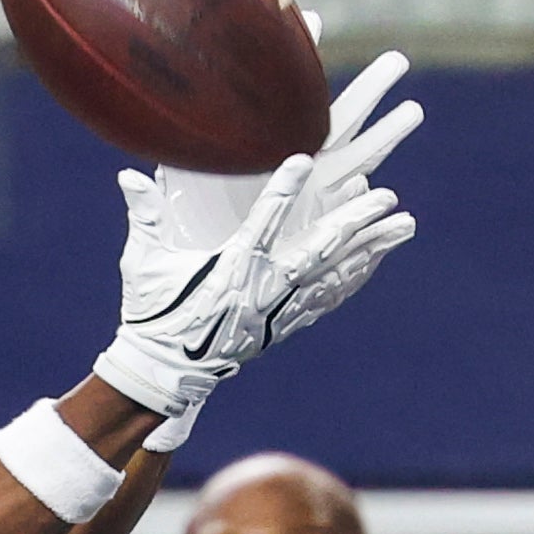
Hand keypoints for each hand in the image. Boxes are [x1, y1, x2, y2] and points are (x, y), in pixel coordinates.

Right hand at [93, 85, 415, 421]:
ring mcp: (278, 310)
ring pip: (334, 273)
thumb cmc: (151, 313)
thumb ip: (146, 217)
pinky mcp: (284, 326)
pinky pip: (328, 299)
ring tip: (405, 224)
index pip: (261, 223)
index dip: (283, 190)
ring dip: (371, 248)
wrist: (164, 374)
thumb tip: (129, 176)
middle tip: (388, 197)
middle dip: (355, 222)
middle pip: (318, 250)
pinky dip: (354, 278)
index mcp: (229, 269)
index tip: (303, 159)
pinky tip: (376, 260)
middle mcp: (262, 290)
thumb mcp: (143, 265)